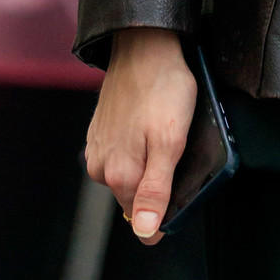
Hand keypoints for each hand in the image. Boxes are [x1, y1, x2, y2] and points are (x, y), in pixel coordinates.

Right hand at [86, 27, 198, 245]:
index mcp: (119, 175)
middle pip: (135, 195)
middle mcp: (101, 168)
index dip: (166, 210)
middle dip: (157, 185)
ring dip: (147, 164)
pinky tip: (149, 126)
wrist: (143, 46)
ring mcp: (97, 149)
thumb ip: (156, 190)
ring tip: (165, 135)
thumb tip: (145, 233)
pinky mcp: (99, 132)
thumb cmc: (163, 90)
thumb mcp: (171, 142)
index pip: (143, 216)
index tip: (182, 189)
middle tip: (179, 152)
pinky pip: (121, 153)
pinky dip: (137, 147)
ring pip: (128, 174)